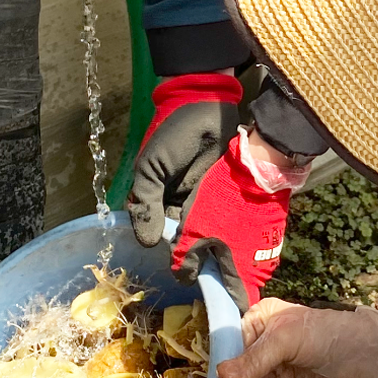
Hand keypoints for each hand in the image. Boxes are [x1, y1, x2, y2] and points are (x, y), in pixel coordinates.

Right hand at [129, 74, 242, 247]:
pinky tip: (231, 245)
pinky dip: (225, 230)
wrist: (209, 108)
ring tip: (218, 263)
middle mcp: (175, 201)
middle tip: (200, 269)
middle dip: (187, 250)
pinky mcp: (222, 196)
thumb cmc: (173, 135)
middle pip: (177, 235)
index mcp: (154, 196)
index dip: (162, 244)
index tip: (176, 263)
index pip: (152, 228)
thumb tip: (146, 242)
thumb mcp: (151, 168)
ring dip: (207, 244)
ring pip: (200, 229)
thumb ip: (146, 203)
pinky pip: (221, 217)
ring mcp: (200, 200)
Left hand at [171, 136, 290, 313]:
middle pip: (237, 282)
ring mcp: (270, 249)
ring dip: (227, 254)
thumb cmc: (224, 205)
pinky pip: (251, 245)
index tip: (207, 294)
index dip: (220, 303)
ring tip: (211, 236)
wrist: (257, 170)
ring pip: (243, 262)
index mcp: (243, 277)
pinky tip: (225, 224)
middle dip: (218, 273)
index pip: (235, 305)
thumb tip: (184, 278)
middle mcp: (262, 269)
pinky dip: (237, 240)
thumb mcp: (193, 232)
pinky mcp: (272, 232)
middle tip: (201, 256)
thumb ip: (185, 260)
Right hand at [217, 297, 377, 377]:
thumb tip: (221, 376)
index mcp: (260, 318)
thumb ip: (255, 360)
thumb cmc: (328, 336)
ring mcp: (276, 360)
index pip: (232, 343)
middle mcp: (264, 338)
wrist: (370, 354)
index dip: (224, 367)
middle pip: (239, 367)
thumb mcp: (288, 341)